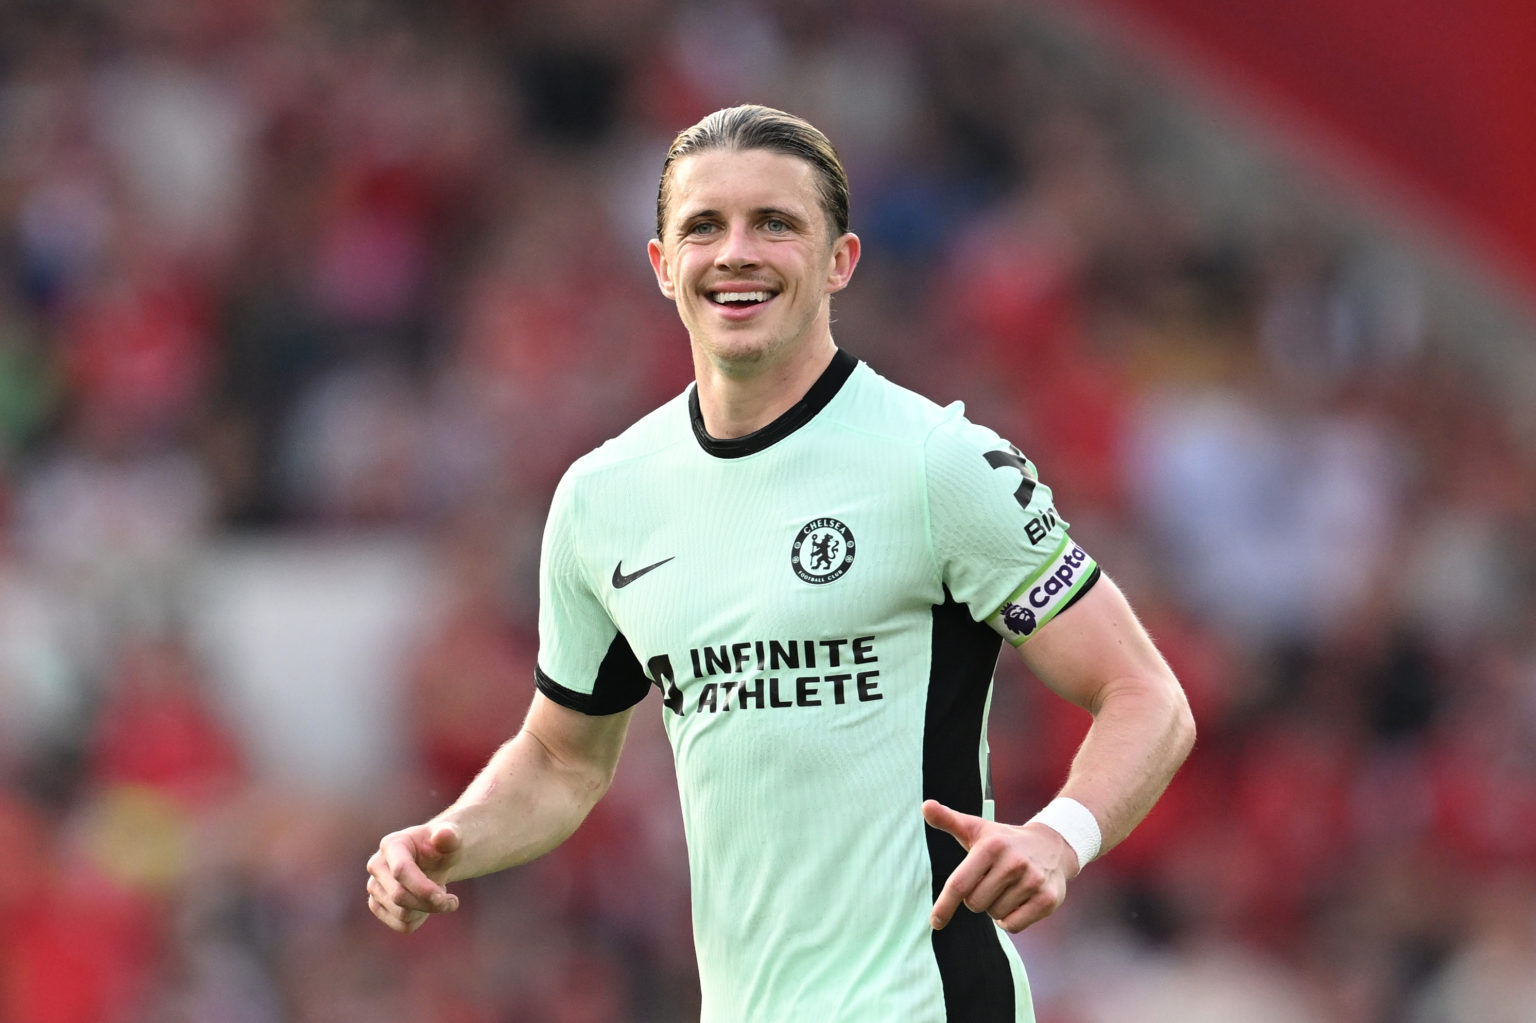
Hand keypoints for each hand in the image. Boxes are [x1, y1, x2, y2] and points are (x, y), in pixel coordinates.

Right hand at [366, 821, 463, 932]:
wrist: (433, 859)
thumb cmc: (440, 848)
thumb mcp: (451, 839)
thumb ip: (450, 836)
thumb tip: (443, 835)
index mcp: (392, 844)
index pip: (401, 871)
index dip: (423, 888)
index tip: (444, 898)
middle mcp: (376, 865)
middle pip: (399, 896)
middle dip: (430, 903)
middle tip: (451, 900)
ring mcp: (374, 887)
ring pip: (402, 914)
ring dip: (428, 910)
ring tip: (438, 894)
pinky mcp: (377, 905)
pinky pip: (402, 925)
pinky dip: (421, 920)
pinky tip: (427, 906)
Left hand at [923, 799, 1076, 933]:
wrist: (1053, 845)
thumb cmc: (1004, 841)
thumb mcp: (977, 828)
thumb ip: (948, 820)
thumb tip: (925, 806)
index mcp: (991, 846)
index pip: (959, 884)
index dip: (944, 905)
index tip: (935, 922)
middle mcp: (1013, 863)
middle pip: (975, 904)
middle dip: (977, 899)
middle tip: (991, 881)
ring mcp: (1032, 881)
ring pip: (995, 915)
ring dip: (995, 908)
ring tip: (1008, 887)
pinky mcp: (1047, 899)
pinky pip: (1014, 925)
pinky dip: (1010, 921)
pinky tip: (1018, 902)